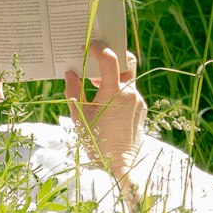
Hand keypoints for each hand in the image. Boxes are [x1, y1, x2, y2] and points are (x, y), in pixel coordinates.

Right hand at [65, 42, 145, 180]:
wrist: (119, 165)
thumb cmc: (96, 142)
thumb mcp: (79, 116)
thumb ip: (73, 90)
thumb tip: (70, 73)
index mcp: (113, 93)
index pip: (110, 59)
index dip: (99, 48)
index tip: (88, 47)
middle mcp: (130, 93)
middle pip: (127, 61)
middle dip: (113, 57)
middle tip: (96, 62)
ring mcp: (138, 101)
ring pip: (128, 77)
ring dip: (112, 76)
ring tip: (95, 85)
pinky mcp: (141, 109)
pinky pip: (130, 92)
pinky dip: (118, 90)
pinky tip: (105, 101)